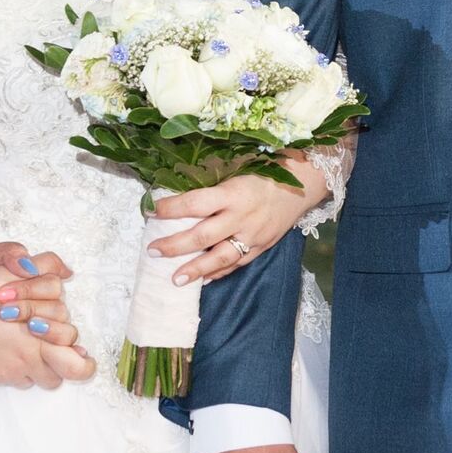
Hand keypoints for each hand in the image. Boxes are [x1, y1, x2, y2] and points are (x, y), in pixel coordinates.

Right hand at [0, 242, 91, 388]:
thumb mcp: (17, 268)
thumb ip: (47, 266)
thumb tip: (66, 272)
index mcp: (39, 337)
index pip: (74, 366)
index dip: (83, 364)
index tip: (83, 357)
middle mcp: (26, 360)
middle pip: (58, 375)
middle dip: (58, 360)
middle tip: (50, 345)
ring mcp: (7, 371)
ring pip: (38, 380)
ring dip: (39, 366)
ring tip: (30, 347)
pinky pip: (15, 380)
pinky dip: (17, 369)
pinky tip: (9, 349)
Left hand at [150, 162, 320, 287]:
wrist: (301, 186)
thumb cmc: (263, 174)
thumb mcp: (237, 172)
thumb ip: (213, 188)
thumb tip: (179, 198)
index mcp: (232, 193)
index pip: (195, 203)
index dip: (171, 208)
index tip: (151, 211)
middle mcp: (240, 217)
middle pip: (202, 235)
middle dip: (175, 245)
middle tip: (153, 251)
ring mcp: (252, 236)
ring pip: (219, 257)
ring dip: (195, 270)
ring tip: (175, 279)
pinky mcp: (261, 248)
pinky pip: (236, 264)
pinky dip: (218, 273)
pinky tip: (202, 280)